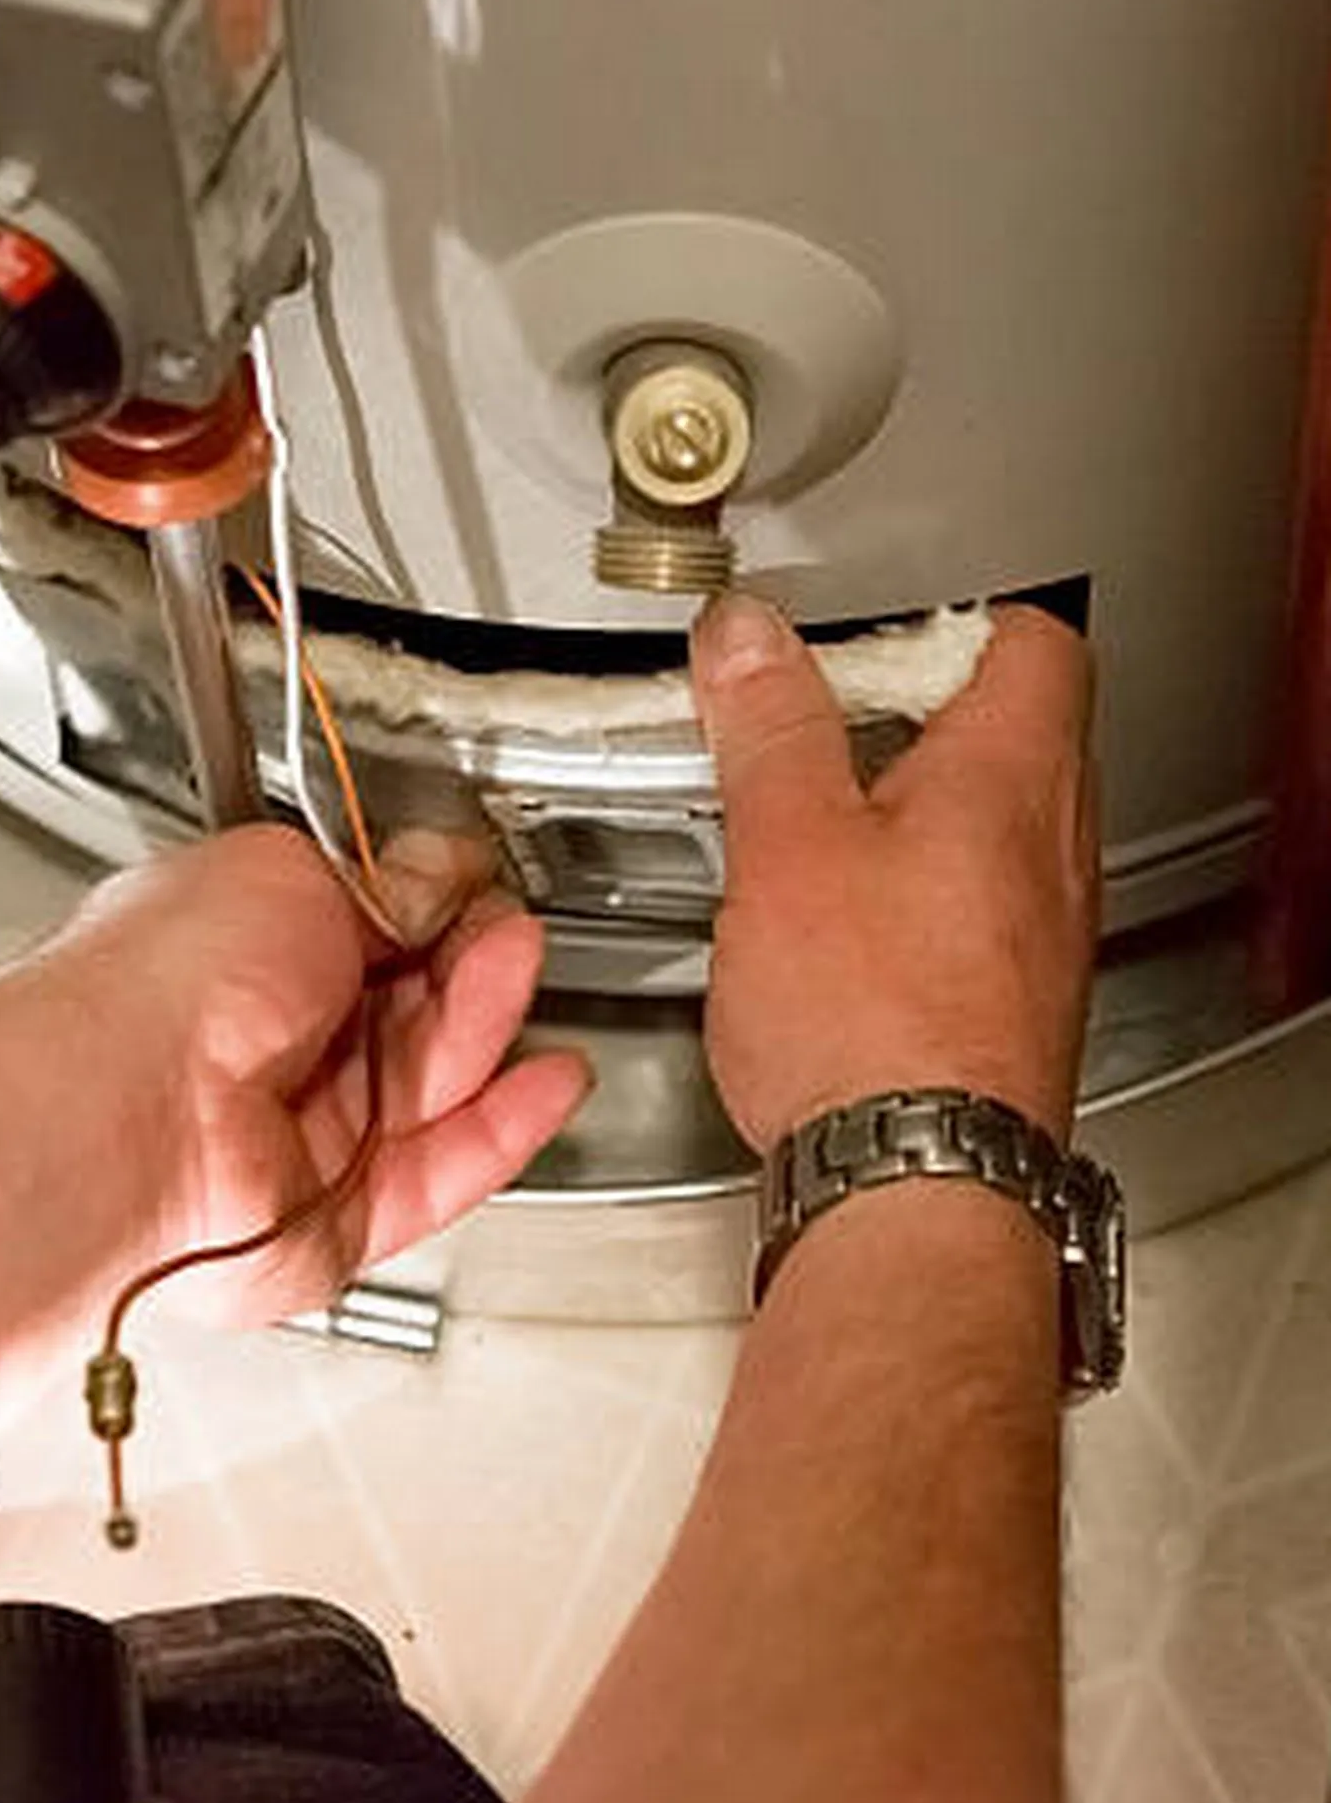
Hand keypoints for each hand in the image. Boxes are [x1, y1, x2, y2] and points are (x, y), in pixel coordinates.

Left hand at [45, 824, 590, 1323]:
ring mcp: (302, 1136)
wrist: (123, 1115)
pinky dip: (502, 1129)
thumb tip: (435, 874)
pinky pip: (440, 1174)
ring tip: (516, 978)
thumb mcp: (291, 876)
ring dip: (488, 1028)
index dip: (429, 908)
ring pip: (432, 1085)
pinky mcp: (336, 1218)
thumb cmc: (162, 986)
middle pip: (410, 1008)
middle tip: (502, 932)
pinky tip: (546, 1082)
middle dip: (468, 964)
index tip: (473, 886)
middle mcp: (268, 1048)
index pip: (365, 932)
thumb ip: (381, 884)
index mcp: (241, 952)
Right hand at [690, 597, 1097, 1150]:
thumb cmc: (871, 1022)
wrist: (914, 1181)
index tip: (855, 640)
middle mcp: (1052, 849)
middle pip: (1008, 730)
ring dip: (906, 808)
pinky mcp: (1010, 997)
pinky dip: (911, 890)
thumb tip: (751, 638)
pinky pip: (973, 906)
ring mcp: (1040, 929)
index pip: (1030, 641)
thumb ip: (771, 727)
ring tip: (815, 827)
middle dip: (907, 716)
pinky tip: (839, 929)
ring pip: (988, 824)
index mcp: (1013, 777)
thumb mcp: (788, 842)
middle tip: (816, 728)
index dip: (943, 621)